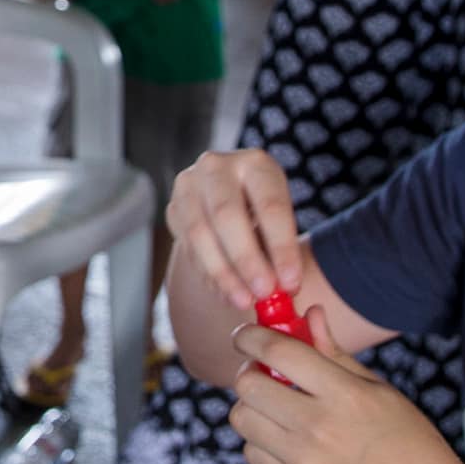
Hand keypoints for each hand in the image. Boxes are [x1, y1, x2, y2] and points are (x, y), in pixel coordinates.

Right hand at [168, 146, 302, 308]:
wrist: (228, 196)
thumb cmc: (261, 210)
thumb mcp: (279, 217)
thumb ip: (281, 249)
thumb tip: (284, 289)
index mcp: (255, 163)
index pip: (270, 205)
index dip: (281, 247)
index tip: (291, 283)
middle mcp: (216, 167)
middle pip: (227, 215)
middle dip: (246, 260)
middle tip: (264, 293)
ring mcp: (188, 186)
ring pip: (200, 234)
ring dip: (223, 273)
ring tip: (244, 300)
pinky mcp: (173, 209)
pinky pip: (187, 248)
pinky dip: (208, 275)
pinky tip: (226, 293)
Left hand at [225, 309, 464, 463]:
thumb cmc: (407, 438)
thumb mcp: (379, 388)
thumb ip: (336, 352)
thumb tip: (309, 313)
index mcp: (345, 394)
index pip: (277, 352)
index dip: (251, 337)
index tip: (246, 336)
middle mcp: (321, 427)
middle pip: (248, 385)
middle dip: (250, 371)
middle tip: (265, 374)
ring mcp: (307, 463)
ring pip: (242, 419)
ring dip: (252, 407)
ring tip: (278, 409)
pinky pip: (252, 454)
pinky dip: (260, 442)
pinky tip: (285, 440)